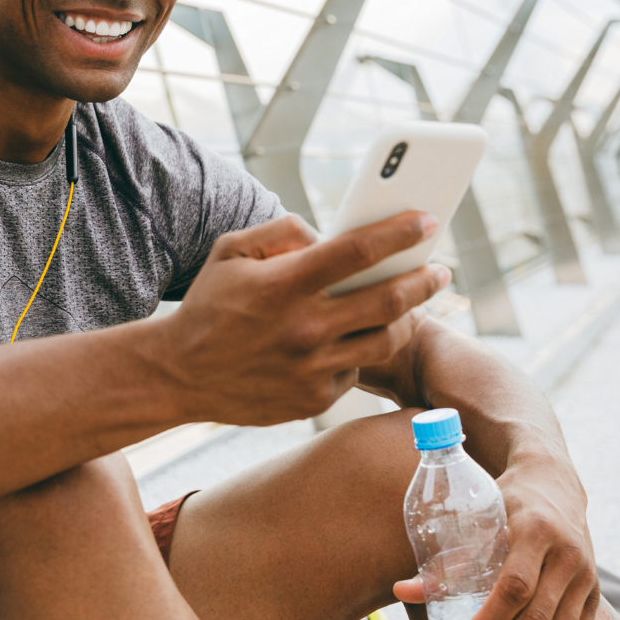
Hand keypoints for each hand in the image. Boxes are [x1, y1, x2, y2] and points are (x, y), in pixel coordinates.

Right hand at [158, 211, 450, 427]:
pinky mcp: (313, 399)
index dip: (399, 232)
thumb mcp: (230, 252)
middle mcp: (303, 328)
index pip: (357, 251)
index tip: (427, 219)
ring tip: (414, 303)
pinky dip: (362, 348)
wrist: (178, 374)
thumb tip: (328, 234)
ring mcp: (311, 369)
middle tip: (440, 269)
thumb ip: (282, 231)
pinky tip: (358, 336)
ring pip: (385, 339)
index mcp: (283, 285)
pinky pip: (356, 368)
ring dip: (409, 317)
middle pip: (390, 299)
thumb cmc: (208, 306)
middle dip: (426, 278)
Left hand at [394, 453, 599, 619]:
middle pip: (538, 619)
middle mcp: (567, 557)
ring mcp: (586, 580)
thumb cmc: (503, 498)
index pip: (514, 584)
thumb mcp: (478, 515)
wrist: (554, 481)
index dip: (490, 617)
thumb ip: (447, 557)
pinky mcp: (594, 597)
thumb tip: (401, 591)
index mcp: (535, 531)